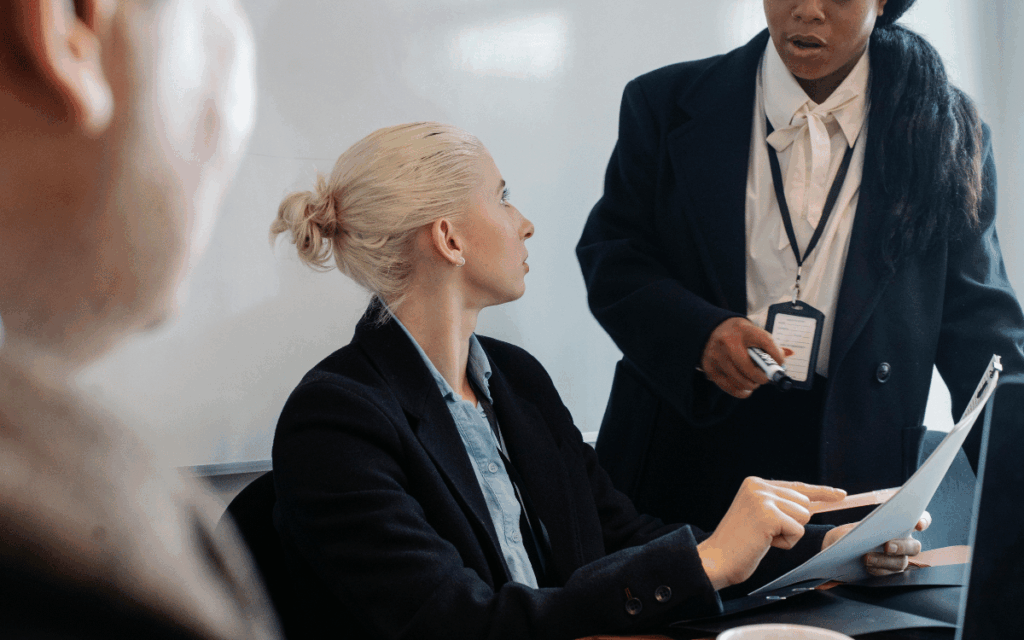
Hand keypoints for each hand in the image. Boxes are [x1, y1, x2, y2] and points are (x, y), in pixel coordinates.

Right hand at [698, 478, 845, 589]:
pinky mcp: (768, 514)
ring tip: (763, 537)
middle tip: (765, 533)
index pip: (797, 487)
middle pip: (804, 504)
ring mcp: (762, 499)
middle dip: (792, 523)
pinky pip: (797, 530)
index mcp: (755, 483)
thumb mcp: (759, 516)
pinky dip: (785, 542)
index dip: (821, 492)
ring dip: (788, 533)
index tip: (841, 494)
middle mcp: (758, 486)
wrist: (717, 559)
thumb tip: (812, 506)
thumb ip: (780, 506)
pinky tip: (765, 542)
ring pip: (803, 517)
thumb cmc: (739, 543)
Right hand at [700, 317, 790, 397]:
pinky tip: (746, 387)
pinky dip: (742, 391)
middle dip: (762, 377)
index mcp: (743, 329)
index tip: (780, 365)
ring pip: (740, 381)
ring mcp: (716, 356)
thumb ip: (769, 346)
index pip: (765, 343)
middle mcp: (727, 342)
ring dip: (752, 385)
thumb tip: (787, 357)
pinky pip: (730, 387)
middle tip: (765, 378)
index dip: (776, 357)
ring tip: (754, 381)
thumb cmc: (739, 334)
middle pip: (749, 368)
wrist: (712, 329)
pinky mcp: (710, 368)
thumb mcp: (753, 332)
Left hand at [821, 512, 931, 575]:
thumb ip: (862, 527)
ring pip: (901, 562)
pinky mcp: (889, 572)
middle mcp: (904, 542)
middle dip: (902, 547)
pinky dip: (878, 570)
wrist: (839, 551)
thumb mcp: (852, 527)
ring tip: (867, 558)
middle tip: (887, 546)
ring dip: (885, 561)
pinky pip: (889, 574)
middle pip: (914, 547)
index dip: (923, 520)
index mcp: (900, 525)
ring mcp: (898, 559)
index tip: (918, 524)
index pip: (921, 519)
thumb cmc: (850, 534)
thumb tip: (865, 530)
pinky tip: (867, 567)